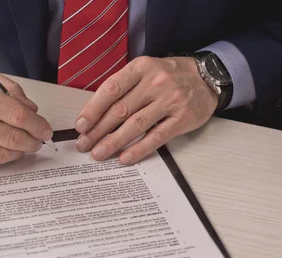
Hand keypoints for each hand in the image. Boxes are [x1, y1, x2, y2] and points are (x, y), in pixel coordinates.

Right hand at [0, 66, 52, 170]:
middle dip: (32, 142)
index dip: (38, 126)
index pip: (18, 116)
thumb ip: (9, 89)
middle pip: (14, 138)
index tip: (45, 130)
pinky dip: (0, 159)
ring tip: (22, 146)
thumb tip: (32, 111)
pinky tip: (1, 150)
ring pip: (3, 155)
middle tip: (38, 141)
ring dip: (18, 152)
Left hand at [74, 56, 217, 163]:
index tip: (80, 126)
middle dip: (98, 130)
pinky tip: (124, 158)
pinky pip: (156, 137)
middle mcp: (155, 82)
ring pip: (136, 125)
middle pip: (120, 110)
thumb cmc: (167, 77)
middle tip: (83, 145)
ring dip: (113, 142)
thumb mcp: (144, 72)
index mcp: (140, 68)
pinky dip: (138, 149)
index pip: (111, 89)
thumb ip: (121, 89)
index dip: (93, 109)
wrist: (208, 77)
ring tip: (98, 153)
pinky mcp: (182, 118)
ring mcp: (170, 100)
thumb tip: (93, 115)